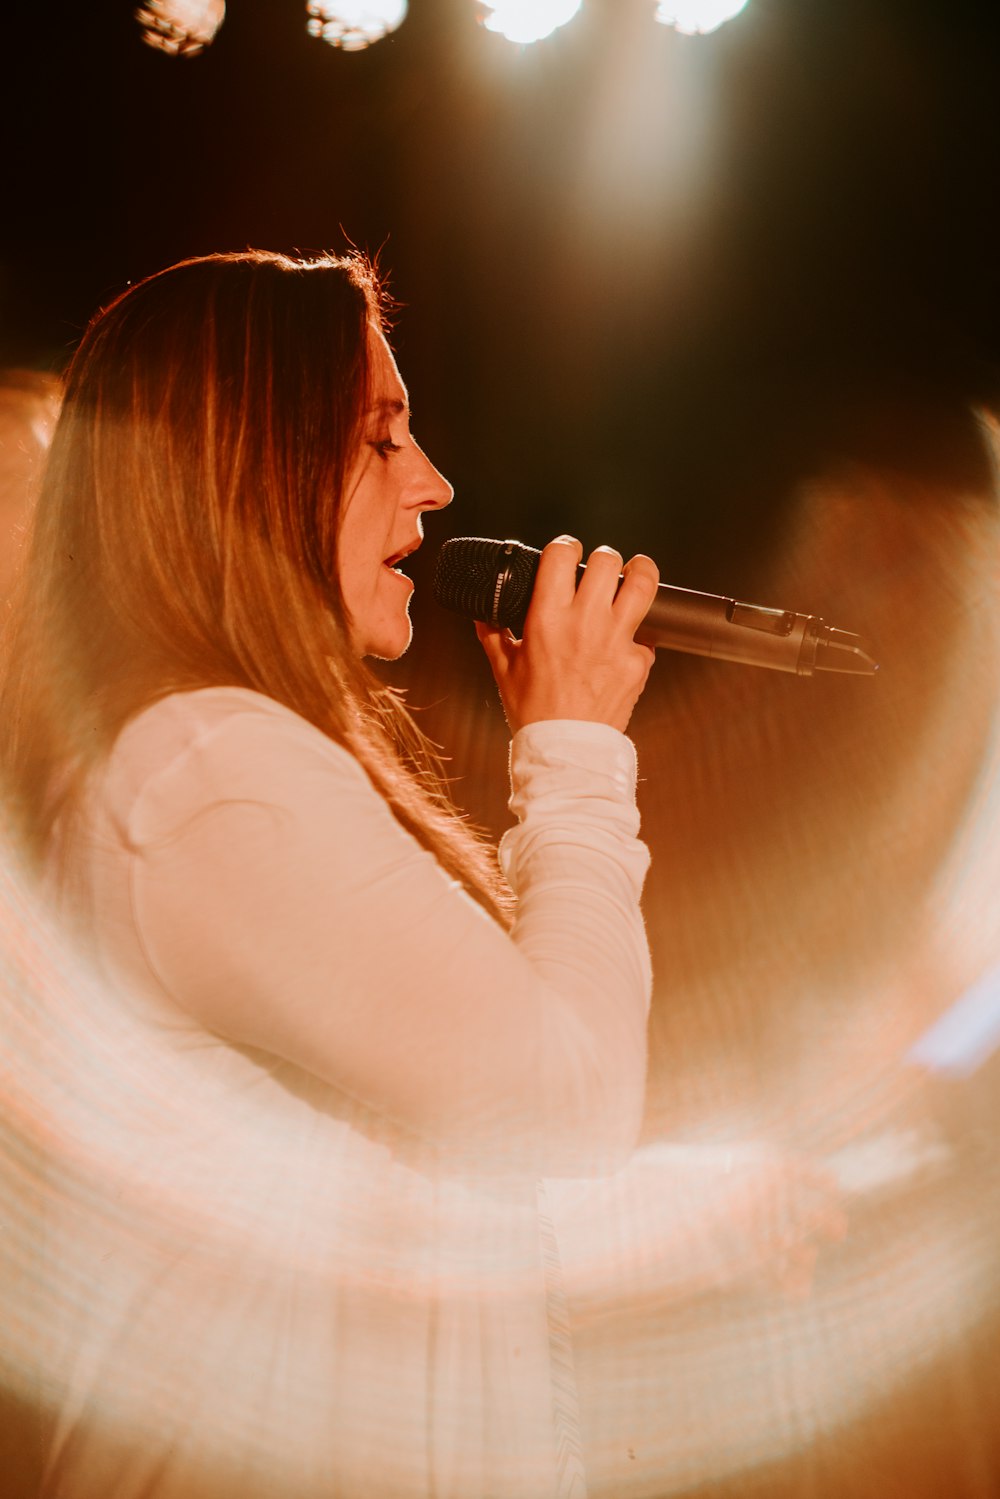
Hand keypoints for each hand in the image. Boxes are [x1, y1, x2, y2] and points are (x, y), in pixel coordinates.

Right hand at [474, 536, 659, 733]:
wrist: (565, 749)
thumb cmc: (535, 712)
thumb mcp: (504, 670)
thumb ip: (493, 635)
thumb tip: (482, 615)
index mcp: (548, 619)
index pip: (562, 555)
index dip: (566, 546)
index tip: (567, 552)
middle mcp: (585, 622)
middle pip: (607, 560)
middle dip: (604, 558)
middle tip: (601, 568)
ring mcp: (617, 640)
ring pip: (642, 582)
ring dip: (640, 572)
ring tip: (635, 574)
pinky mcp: (639, 661)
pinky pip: (648, 633)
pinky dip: (640, 634)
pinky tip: (628, 640)